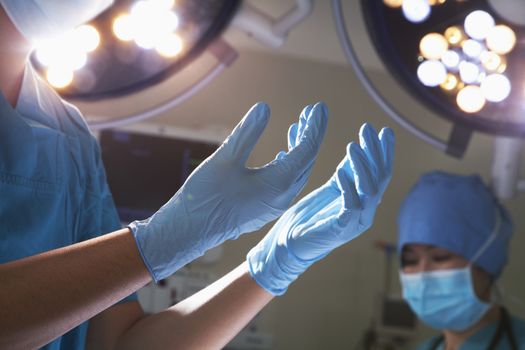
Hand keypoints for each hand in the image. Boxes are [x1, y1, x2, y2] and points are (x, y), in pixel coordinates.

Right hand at [130, 102, 327, 280]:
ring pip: (297, 172)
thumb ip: (247, 133)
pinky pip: (286, 183)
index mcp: (278, 184)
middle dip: (311, 135)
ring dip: (300, 149)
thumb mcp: (225, 159)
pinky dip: (288, 163)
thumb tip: (265, 107)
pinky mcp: (265, 208)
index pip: (306, 150)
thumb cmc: (205, 196)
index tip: (320, 107)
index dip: (314, 127)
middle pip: (306, 161)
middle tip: (313, 111)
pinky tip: (282, 153)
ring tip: (299, 126)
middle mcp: (283, 197)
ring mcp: (275, 205)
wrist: (190, 231)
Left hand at [247, 123, 393, 294]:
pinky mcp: (340, 230)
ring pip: (369, 191)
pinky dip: (348, 189)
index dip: (383, 152)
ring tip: (352, 146)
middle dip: (375, 152)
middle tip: (367, 129)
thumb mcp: (331, 188)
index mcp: (364, 202)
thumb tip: (358, 148)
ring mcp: (355, 223)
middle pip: (380, 178)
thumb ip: (346, 172)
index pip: (381, 173)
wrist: (288, 245)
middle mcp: (365, 212)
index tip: (382, 130)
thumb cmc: (309, 217)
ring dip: (362, 166)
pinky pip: (350, 207)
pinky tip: (341, 172)